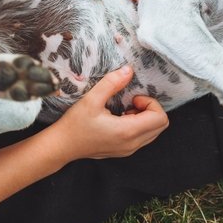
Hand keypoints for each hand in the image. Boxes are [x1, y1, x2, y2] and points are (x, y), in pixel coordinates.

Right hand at [51, 66, 167, 159]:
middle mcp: (132, 144)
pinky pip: (143, 138)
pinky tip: (120, 119)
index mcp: (127, 132)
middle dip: (150, 109)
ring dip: (145, 118)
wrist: (62, 146)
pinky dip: (139, 126)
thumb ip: (112, 83)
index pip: (160, 118)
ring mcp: (129, 150)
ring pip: (154, 132)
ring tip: (124, 110)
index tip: (132, 98)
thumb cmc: (75, 124)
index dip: (151, 103)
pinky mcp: (124, 151)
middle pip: (160, 126)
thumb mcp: (91, 99)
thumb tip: (128, 70)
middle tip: (130, 102)